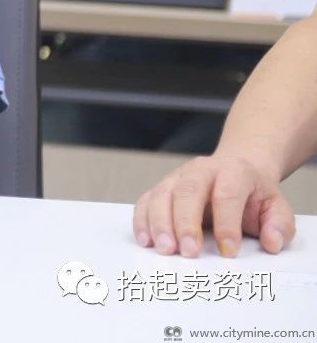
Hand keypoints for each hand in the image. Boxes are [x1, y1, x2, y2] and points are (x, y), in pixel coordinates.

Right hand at [133, 154, 294, 257]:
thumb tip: (271, 242)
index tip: (228, 251)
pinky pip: (144, 201)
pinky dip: (142, 221)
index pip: (226, 195)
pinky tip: (146, 240)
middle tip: (188, 252)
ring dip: (160, 224)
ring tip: (165, 249)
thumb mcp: (276, 207)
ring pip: (161, 195)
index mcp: (233, 172)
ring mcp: (176, 177)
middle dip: (185, 223)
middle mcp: (200, 170)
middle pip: (187, 192)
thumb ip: (279, 225)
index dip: (227, 224)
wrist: (235, 172)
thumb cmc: (253, 195)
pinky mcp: (161, 188)